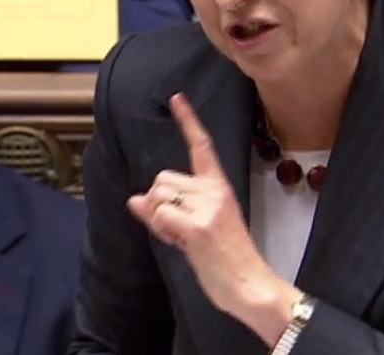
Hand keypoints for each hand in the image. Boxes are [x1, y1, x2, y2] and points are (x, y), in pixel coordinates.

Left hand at [128, 93, 298, 343]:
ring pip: (156, 195)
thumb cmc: (227, 259)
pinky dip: (160, 229)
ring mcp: (207, 207)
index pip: (202, 147)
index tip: (178, 98)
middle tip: (176, 229)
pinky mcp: (198, 226)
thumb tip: (133, 199)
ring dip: (157, 217)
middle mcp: (214, 191)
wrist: (250, 285)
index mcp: (219, 188)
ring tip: (181, 237)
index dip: (188, 121)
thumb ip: (166, 212)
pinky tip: (180, 242)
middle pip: (162, 179)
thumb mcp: (196, 229)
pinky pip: (159, 216)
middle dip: (158, 203)